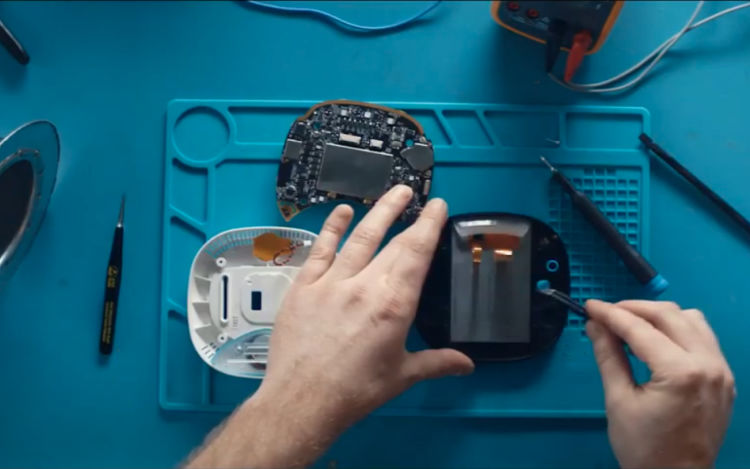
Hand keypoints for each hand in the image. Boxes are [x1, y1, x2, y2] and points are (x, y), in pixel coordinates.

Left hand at [260, 185, 473, 423]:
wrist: (302, 401)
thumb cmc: (356, 391)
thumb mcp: (402, 376)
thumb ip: (437, 363)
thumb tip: (467, 365)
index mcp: (394, 304)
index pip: (417, 253)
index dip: (429, 225)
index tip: (438, 205)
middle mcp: (365, 285)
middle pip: (393, 242)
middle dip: (409, 215)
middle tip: (420, 196)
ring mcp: (331, 282)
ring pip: (360, 237)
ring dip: (378, 211)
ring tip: (394, 192)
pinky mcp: (303, 287)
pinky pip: (321, 250)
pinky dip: (332, 228)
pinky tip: (342, 212)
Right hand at [586, 300, 735, 468]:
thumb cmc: (643, 447)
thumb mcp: (618, 401)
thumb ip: (608, 356)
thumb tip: (595, 325)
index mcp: (680, 372)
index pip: (640, 329)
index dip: (611, 314)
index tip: (589, 306)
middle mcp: (708, 365)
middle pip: (670, 315)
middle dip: (634, 309)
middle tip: (606, 315)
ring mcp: (721, 371)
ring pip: (692, 320)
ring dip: (660, 316)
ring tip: (632, 325)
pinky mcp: (725, 379)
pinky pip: (704, 339)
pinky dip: (679, 331)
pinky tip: (658, 342)